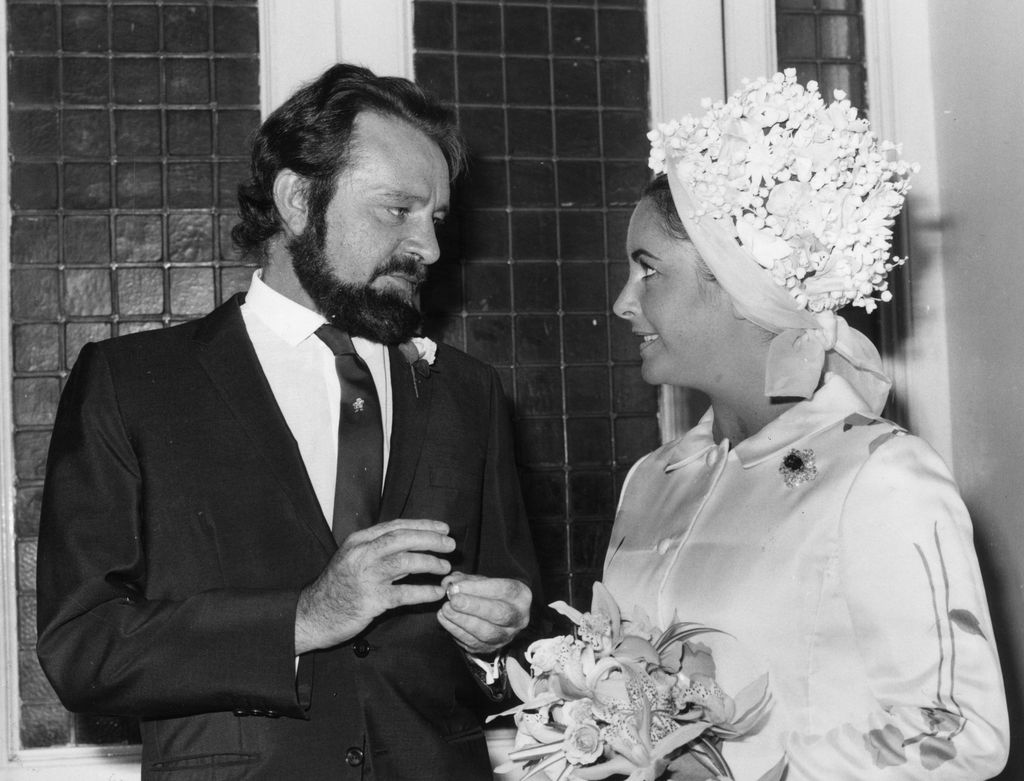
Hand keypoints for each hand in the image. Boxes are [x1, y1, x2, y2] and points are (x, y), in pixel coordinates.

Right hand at [295, 519, 453, 653]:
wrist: (312, 615)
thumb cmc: (337, 587)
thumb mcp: (353, 559)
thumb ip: (380, 551)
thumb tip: (415, 545)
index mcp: (358, 541)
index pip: (395, 526)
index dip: (423, 525)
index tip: (443, 527)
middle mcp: (361, 554)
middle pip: (402, 539)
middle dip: (430, 539)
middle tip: (450, 544)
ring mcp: (365, 577)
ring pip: (405, 562)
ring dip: (430, 563)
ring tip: (445, 567)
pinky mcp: (370, 601)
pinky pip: (404, 594)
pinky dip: (423, 592)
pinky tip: (436, 593)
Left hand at [436, 572, 530, 655]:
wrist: (498, 611)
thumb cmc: (489, 592)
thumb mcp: (481, 580)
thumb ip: (465, 580)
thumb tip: (449, 583)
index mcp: (521, 595)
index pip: (503, 590)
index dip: (478, 588)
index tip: (457, 586)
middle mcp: (518, 618)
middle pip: (500, 614)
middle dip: (474, 607)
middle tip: (453, 601)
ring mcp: (506, 636)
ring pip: (487, 633)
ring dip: (463, 621)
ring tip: (445, 610)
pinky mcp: (492, 648)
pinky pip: (474, 644)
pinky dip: (457, 632)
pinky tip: (445, 620)